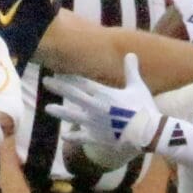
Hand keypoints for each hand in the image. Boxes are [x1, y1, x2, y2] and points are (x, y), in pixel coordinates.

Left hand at [45, 53, 168, 152]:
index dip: (69, 78)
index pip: (81, 83)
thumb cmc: (143, 108)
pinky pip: (81, 138)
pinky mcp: (96, 138)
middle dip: (58, 87)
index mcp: (103, 94)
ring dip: (59, 111)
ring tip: (47, 108)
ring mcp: (93, 123)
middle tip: (46, 82)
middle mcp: (94, 107)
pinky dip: (72, 137)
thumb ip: (131, 70)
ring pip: (71, 116)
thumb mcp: (137, 86)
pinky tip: (64, 136)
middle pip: (72, 95)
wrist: (147, 133)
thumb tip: (130, 53)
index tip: (58, 73)